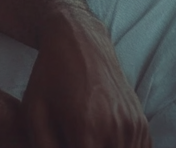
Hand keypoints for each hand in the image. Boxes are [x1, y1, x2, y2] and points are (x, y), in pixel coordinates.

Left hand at [22, 9, 150, 147]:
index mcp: (86, 129)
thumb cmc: (50, 74)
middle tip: (74, 137)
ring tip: (87, 137)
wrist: (77, 39)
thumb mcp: (33, 110)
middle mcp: (115, 129)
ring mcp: (132, 126)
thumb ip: (43, 147)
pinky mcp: (141, 123)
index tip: (66, 142)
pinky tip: (102, 138)